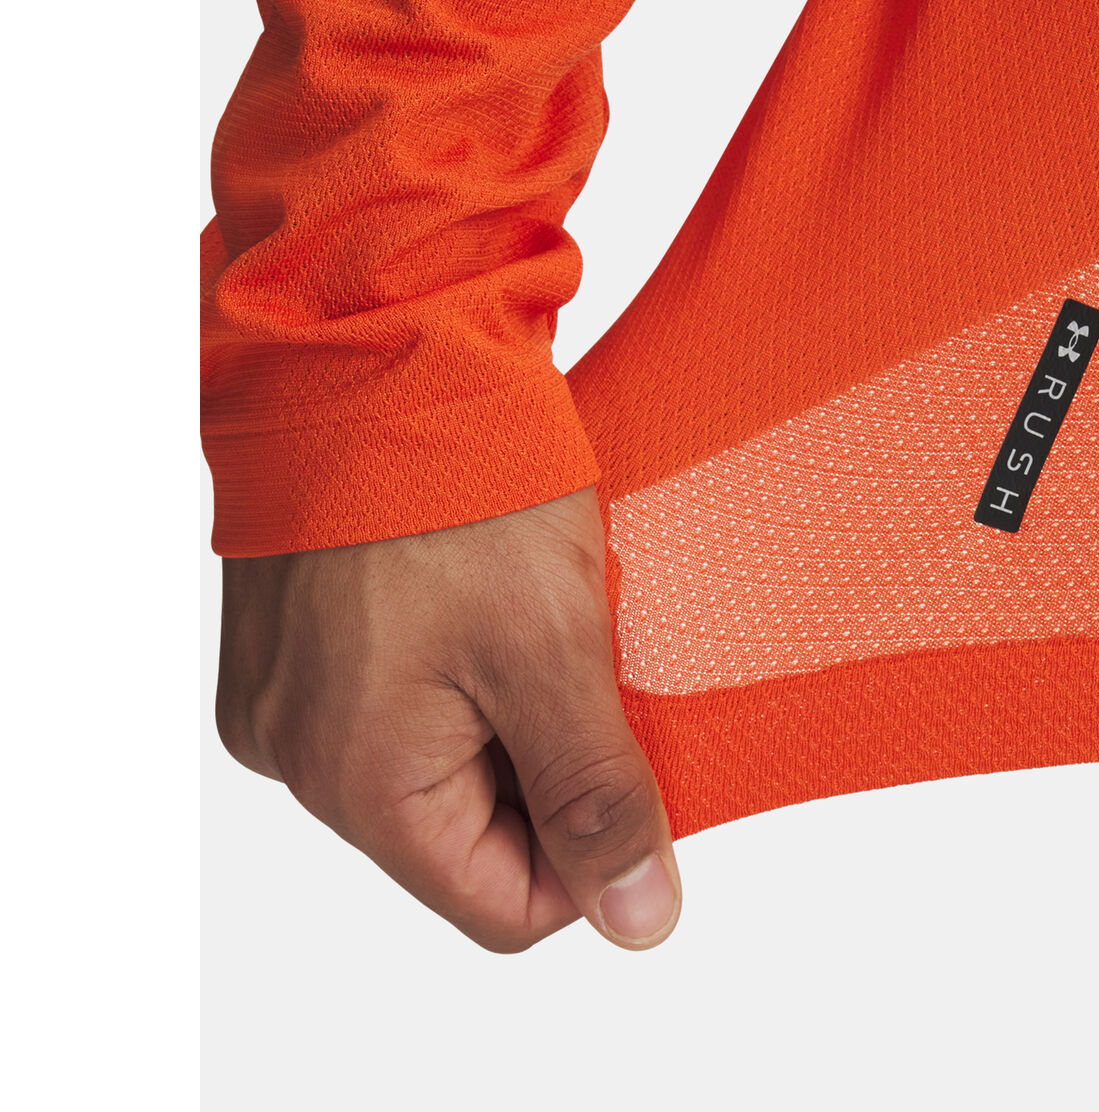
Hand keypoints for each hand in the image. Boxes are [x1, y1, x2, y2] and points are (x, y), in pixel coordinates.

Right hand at [215, 486, 680, 952]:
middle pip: (466, 832)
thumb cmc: (457, 490)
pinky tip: (497, 596)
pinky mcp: (293, 635)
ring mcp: (286, 689)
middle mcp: (298, 753)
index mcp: (355, 779)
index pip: (502, 906)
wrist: (372, 342)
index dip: (592, 857)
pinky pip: (396, 697)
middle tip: (604, 672)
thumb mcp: (553, 650)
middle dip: (553, 766)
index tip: (646, 771)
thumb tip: (637, 923)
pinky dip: (464, 668)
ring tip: (549, 618)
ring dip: (511, 711)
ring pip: (436, 759)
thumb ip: (594, 794)